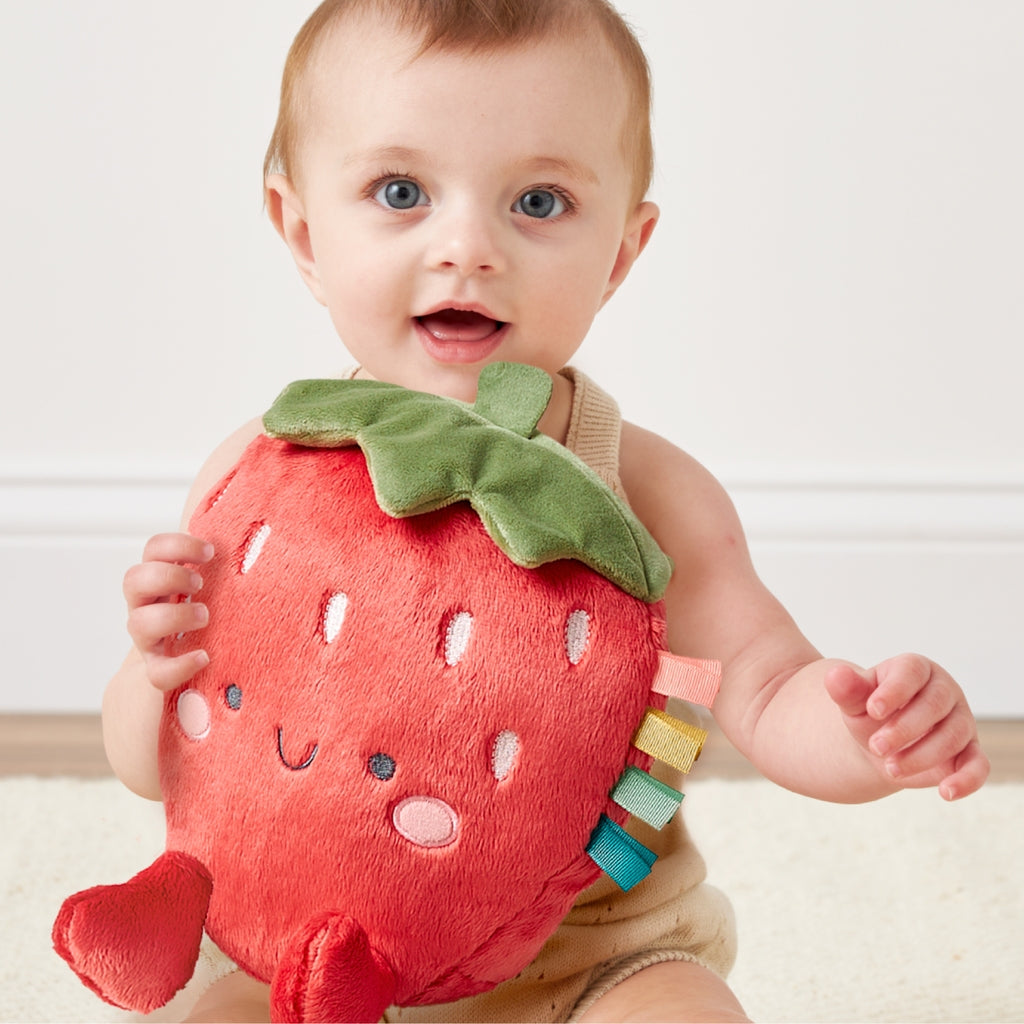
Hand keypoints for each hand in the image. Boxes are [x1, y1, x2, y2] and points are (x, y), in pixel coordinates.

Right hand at [123, 533, 213, 691]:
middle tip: (200, 583)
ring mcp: (149, 639)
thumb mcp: (215, 584)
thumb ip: (222, 561)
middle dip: (168, 576)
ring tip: (204, 616)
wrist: (188, 665)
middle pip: (133, 580)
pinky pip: (156, 673)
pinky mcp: (157, 670)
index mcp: (161, 579)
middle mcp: (147, 606)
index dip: (176, 545)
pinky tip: (203, 657)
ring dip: (172, 615)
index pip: (153, 550)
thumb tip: (254, 513)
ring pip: (137, 624)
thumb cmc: (211, 613)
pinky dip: (178, 664)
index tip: (210, 552)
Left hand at [825, 654, 989, 800]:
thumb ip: (846, 689)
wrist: (880, 743)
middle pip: (934, 705)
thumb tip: (835, 675)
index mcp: (915, 669)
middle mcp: (944, 691)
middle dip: (904, 728)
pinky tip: (945, 792)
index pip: (911, 672)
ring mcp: (961, 720)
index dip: (894, 691)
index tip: (872, 711)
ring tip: (889, 768)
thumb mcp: (854, 701)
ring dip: (921, 755)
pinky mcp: (970, 751)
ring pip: (952, 736)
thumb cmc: (868, 714)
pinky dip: (967, 780)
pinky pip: (979, 765)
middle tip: (876, 747)